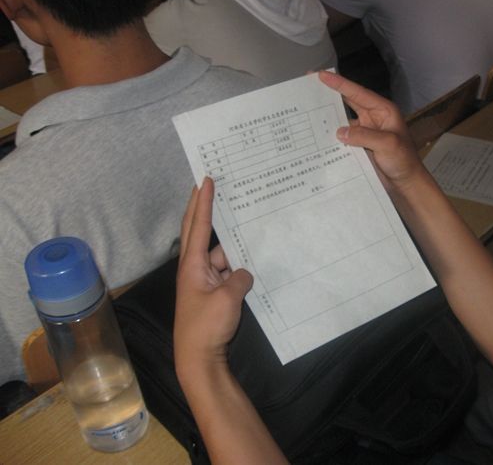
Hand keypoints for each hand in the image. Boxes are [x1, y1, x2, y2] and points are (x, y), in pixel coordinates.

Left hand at [174, 177, 252, 376]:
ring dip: (232, 243)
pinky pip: (227, 271)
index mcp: (192, 265)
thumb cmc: (206, 326)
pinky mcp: (213, 294)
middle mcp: (195, 269)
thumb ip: (240, 278)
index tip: (205, 180)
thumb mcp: (228, 298)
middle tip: (212, 185)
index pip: (196, 226)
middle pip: (200, 232)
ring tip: (248, 221)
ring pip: (220, 254)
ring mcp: (204, 281)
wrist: (199, 359)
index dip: (202, 202)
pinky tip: (253, 259)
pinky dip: (238, 265)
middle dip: (205, 209)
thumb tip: (244, 273)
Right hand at [318, 70, 425, 191]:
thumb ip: (364, 136)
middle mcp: (373, 118)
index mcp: (382, 111)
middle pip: (348, 102)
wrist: (406, 183)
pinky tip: (317, 137)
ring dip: (328, 118)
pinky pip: (343, 138)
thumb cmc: (403, 161)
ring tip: (307, 112)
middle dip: (330, 94)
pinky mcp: (360, 146)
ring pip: (343, 121)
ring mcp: (365, 133)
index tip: (321, 75)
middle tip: (310, 85)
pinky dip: (332, 137)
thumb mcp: (387, 144)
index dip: (339, 84)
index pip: (358, 93)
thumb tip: (339, 132)